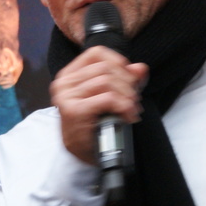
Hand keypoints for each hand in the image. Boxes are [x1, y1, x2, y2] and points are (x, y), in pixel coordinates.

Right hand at [49, 45, 147, 164]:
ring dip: (126, 96)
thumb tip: (140, 68)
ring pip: (107, 82)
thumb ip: (126, 80)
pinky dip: (123, 106)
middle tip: (134, 99)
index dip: (118, 62)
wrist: (83, 152)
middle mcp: (64, 82)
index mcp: (70, 74)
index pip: (97, 53)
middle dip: (127, 83)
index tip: (129, 78)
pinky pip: (107, 98)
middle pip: (105, 68)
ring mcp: (67, 96)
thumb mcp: (111, 96)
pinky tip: (128, 116)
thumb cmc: (95, 123)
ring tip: (131, 109)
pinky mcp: (74, 111)